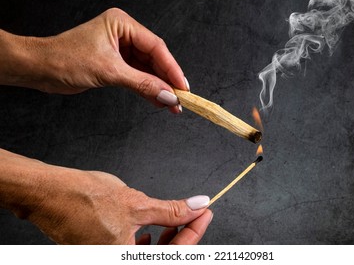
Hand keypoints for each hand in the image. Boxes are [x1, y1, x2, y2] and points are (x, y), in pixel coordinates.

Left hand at [0, 8, 188, 112]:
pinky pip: (137, 77)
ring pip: (147, 70)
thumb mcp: (109, 71)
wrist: (40, 69)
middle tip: (180, 99)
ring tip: (172, 105)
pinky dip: (146, 89)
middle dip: (166, 80)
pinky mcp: (115, 64)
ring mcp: (120, 49)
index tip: (183, 87)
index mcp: (122, 24)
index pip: (156, 47)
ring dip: (158, 88)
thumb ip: (142, 84)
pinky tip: (157, 101)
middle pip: (154, 59)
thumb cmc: (65, 59)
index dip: (172, 68)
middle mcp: (123, 34)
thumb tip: (167, 95)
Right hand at [22, 167, 210, 244]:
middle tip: (195, 213)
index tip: (205, 213)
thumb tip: (197, 206)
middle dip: (183, 234)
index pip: (177, 252)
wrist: (50, 193)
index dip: (195, 230)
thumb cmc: (84, 199)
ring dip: (166, 237)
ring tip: (174, 220)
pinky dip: (146, 241)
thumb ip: (171, 210)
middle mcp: (117, 261)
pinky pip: (133, 252)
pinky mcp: (103, 251)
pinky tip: (150, 229)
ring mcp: (109, 257)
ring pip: (149, 254)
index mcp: (126, 259)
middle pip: (164, 255)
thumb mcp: (137, 204)